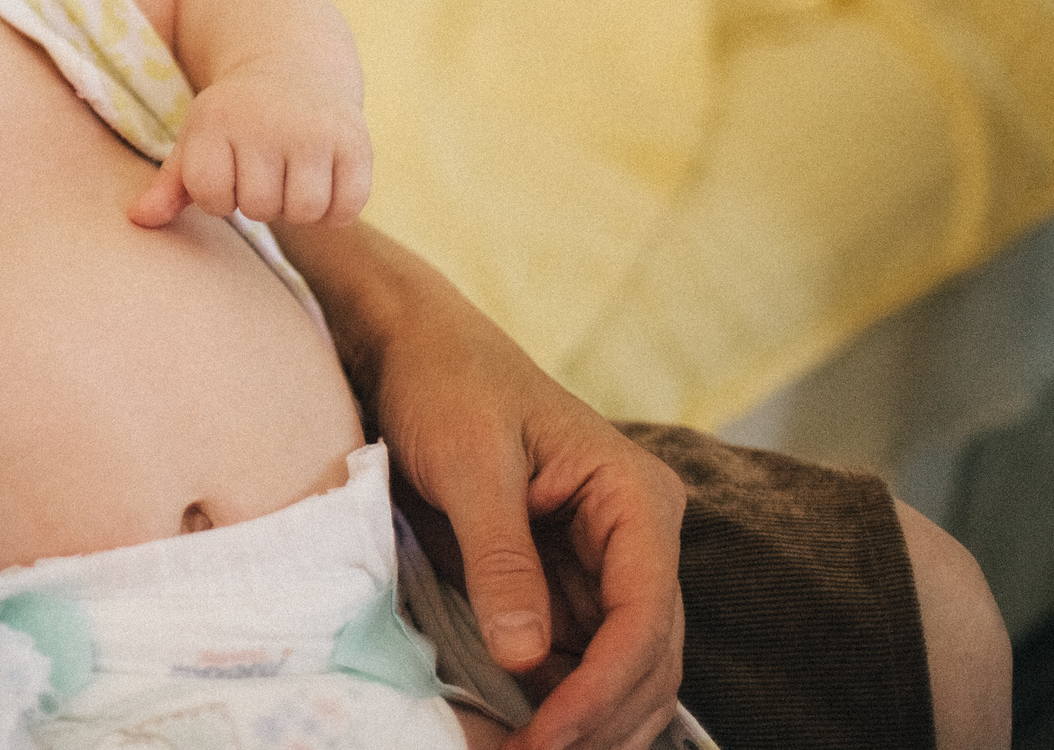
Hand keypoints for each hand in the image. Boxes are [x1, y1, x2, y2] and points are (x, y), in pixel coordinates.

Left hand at [129, 63, 371, 227]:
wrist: (295, 65)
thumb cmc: (236, 116)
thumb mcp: (198, 139)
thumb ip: (171, 184)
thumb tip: (137, 220)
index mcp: (216, 121)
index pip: (211, 197)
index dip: (219, 195)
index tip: (229, 168)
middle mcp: (265, 122)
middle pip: (261, 207)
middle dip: (261, 199)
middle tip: (266, 167)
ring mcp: (314, 131)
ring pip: (305, 211)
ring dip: (299, 205)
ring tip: (293, 173)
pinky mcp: (356, 142)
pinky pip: (346, 208)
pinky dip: (337, 208)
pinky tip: (325, 179)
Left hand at [288, 225, 686, 749]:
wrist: (410, 345)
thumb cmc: (445, 383)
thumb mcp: (470, 464)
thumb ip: (503, 558)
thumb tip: (528, 659)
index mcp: (634, 500)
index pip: (645, 617)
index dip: (603, 690)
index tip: (550, 739)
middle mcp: (635, 537)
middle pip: (645, 658)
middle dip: (599, 723)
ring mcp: (601, 563)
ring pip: (617, 670)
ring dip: (582, 724)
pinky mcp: (559, 580)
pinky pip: (572, 657)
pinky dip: (553, 702)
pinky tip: (517, 733)